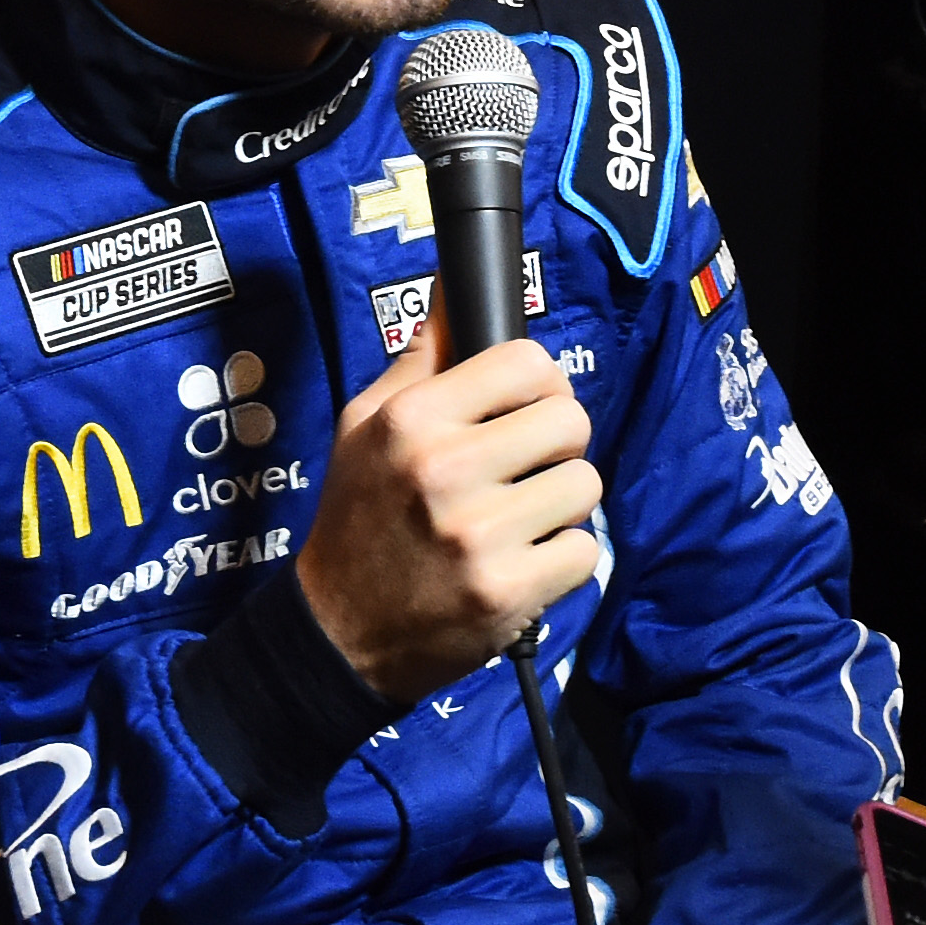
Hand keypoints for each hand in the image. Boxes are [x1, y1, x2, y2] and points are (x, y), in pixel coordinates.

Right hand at [297, 330, 602, 704]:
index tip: (528, 408)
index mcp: (413, 420)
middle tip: (526, 468)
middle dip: (558, 443)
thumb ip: (418, 362)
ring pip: (586, 486)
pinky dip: (562, 560)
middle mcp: (445, 470)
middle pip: (571, 419)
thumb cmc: (358, 520)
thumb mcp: (362, 428)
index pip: (526, 361)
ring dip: (562, 504)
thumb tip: (454, 291)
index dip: (540, 382)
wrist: (339, 633)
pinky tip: (522, 562)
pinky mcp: (508, 592)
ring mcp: (479, 534)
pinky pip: (583, 552)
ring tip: (521, 519)